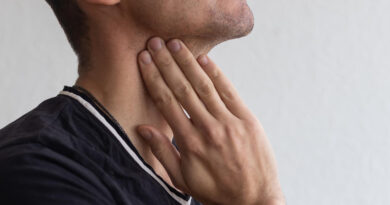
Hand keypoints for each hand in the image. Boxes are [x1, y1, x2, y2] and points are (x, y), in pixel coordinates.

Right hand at [137, 37, 283, 204]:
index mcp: (189, 143)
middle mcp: (207, 128)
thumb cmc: (215, 191)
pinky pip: (229, 92)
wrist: (253, 200)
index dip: (153, 78)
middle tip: (156, 43)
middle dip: (167, 63)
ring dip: (188, 63)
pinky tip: (204, 60)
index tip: (144, 60)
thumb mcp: (182, 179)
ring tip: (176, 45)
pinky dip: (216, 74)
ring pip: (204, 86)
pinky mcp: (247, 120)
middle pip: (182, 89)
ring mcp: (229, 122)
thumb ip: (162, 152)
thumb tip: (143, 128)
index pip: (166, 102)